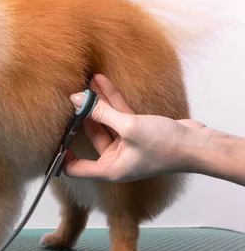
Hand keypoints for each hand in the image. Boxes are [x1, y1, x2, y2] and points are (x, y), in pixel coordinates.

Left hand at [62, 74, 206, 182]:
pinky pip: (117, 114)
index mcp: (109, 169)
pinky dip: (109, 99)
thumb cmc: (166, 146)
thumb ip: (101, 112)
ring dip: (95, 102)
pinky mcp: (136, 131)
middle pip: (89, 136)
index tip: (52, 136)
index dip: (61, 155)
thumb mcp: (129, 127)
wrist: (199, 145)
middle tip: (69, 97)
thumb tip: (76, 99)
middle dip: (79, 116)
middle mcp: (115, 159)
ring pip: (103, 121)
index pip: (75, 167)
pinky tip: (99, 81)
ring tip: (82, 82)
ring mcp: (125, 144)